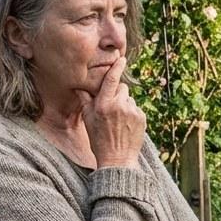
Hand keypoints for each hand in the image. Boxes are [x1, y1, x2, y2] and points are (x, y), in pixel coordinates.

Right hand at [74, 54, 144, 168]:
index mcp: (103, 105)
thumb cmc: (99, 140)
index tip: (121, 59)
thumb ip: (85, 100)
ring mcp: (132, 111)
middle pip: (122, 88)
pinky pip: (136, 108)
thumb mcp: (88, 120)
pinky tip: (126, 125)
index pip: (112, 79)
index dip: (117, 67)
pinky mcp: (142, 118)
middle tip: (110, 108)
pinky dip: (131, 113)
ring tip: (118, 121)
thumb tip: (79, 86)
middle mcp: (119, 106)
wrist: (118, 160)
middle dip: (117, 93)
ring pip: (129, 98)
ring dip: (124, 104)